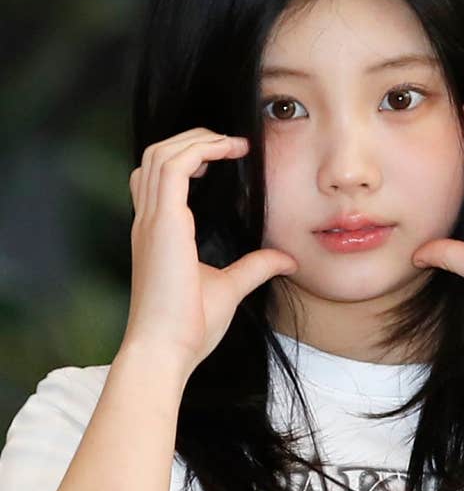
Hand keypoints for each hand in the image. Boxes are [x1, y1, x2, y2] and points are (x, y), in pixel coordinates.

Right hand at [125, 128, 297, 378]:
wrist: (166, 350)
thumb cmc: (188, 327)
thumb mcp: (230, 288)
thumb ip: (255, 267)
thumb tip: (286, 259)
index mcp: (157, 233)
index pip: (158, 177)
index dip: (188, 157)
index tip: (224, 157)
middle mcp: (149, 222)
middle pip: (155, 156)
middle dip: (191, 139)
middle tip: (229, 143)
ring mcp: (152, 221)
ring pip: (160, 154)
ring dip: (195, 140)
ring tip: (230, 144)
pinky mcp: (163, 224)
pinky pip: (173, 167)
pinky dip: (198, 150)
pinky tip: (227, 152)